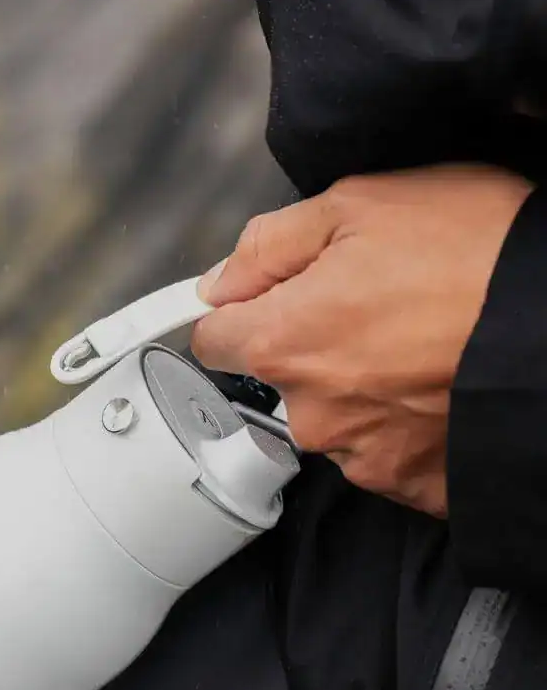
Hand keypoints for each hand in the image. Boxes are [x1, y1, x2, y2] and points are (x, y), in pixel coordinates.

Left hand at [191, 164, 533, 515]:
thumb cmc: (475, 252)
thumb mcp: (361, 206)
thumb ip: (270, 245)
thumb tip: (221, 281)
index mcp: (284, 341)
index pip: (213, 341)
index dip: (233, 315)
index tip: (252, 307)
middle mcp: (311, 411)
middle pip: (280, 377)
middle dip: (310, 344)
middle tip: (373, 308)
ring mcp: (361, 454)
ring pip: (333, 415)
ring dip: (358, 386)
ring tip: (418, 346)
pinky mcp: (409, 482)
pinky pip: (382, 449)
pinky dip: (399, 423)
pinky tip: (437, 387)